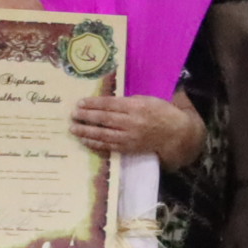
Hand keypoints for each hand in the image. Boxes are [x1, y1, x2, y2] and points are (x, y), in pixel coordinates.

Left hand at [70, 94, 188, 158]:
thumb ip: (127, 101)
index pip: (109, 104)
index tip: (80, 102)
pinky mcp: (128, 148)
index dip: (93, 104)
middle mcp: (131, 122)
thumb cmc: (160, 112)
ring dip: (86, 131)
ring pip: (103, 134)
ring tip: (73, 128)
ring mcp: (129, 137)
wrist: (175, 133)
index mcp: (136, 107)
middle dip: (86, 116)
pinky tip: (85, 140)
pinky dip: (95, 143)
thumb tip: (105, 102)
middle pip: (104, 119)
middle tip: (73, 114)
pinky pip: (108, 146)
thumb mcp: (146, 100)